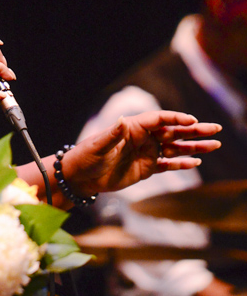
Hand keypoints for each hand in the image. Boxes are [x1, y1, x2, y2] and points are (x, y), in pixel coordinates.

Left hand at [64, 111, 221, 196]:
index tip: (192, 120)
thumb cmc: (85, 157)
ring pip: (175, 148)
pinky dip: (182, 164)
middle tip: (215, 129)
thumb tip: (122, 120)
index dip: (176, 118)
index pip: (159, 119)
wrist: (80, 177)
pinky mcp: (146, 169)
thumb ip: (112, 134)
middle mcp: (143, 138)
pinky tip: (197, 162)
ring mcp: (147, 153)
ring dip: (194, 147)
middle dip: (194, 130)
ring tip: (214, 145)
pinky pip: (168, 165)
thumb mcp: (97, 146)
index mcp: (133, 127)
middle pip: (173, 132)